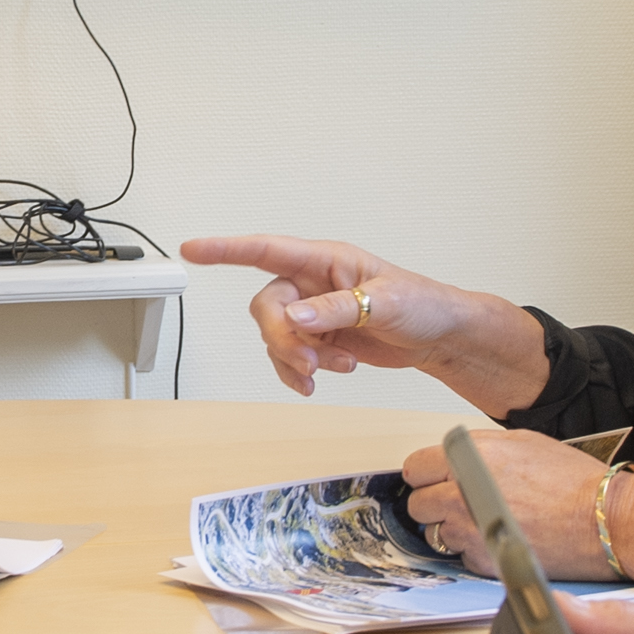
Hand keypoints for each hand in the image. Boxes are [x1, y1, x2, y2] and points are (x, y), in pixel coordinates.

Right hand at [177, 234, 546, 408]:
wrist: (441, 338)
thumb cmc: (422, 304)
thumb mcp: (384, 303)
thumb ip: (336, 310)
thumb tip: (293, 317)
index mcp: (325, 260)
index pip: (266, 249)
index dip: (226, 249)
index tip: (192, 249)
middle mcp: (312, 283)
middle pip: (267, 306)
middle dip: (282, 339)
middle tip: (310, 363)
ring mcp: (314, 312)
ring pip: (275, 336)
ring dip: (296, 360)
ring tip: (333, 371)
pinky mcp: (319, 339)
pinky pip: (289, 357)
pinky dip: (297, 374)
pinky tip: (317, 384)